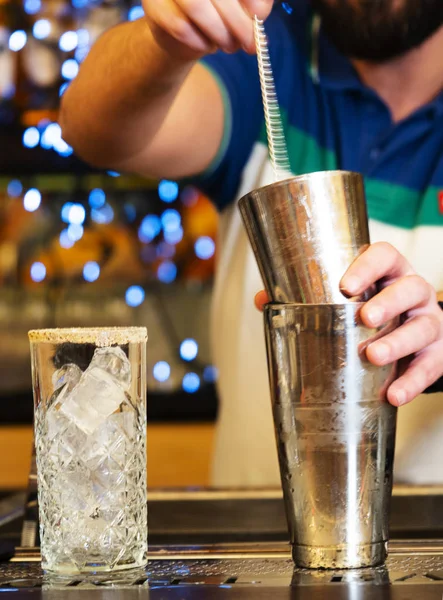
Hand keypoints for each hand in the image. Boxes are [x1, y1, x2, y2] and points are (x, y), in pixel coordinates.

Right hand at [143, 0, 272, 59]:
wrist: (180, 30)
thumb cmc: (216, 10)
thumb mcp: (241, 4)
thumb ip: (256, 3)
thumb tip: (259, 11)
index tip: (259, 16)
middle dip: (238, 22)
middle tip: (249, 43)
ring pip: (196, 6)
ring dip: (219, 33)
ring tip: (229, 46)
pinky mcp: (154, 5)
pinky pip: (179, 26)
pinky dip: (199, 41)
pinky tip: (207, 45)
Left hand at [255, 242, 442, 406]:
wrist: (417, 333)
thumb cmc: (373, 310)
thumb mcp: (349, 298)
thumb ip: (306, 296)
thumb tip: (262, 299)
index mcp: (389, 273)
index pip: (385, 256)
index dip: (368, 267)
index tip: (346, 286)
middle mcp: (414, 292)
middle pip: (410, 289)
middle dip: (388, 303)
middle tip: (365, 318)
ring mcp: (429, 322)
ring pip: (423, 327)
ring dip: (399, 342)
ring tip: (374, 355)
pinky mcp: (438, 352)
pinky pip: (429, 366)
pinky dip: (412, 382)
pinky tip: (393, 394)